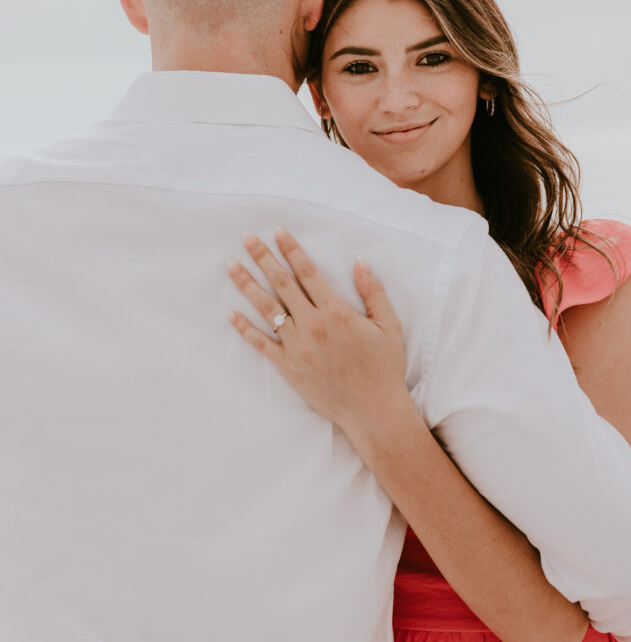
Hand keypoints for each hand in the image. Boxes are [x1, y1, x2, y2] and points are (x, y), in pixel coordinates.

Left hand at [227, 230, 408, 434]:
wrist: (373, 411)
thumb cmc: (384, 367)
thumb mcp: (389, 326)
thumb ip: (373, 292)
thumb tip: (360, 262)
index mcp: (336, 311)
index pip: (307, 272)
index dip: (291, 249)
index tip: (277, 231)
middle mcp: (312, 324)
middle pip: (282, 283)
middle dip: (263, 258)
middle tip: (246, 238)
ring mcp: (297, 346)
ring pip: (267, 308)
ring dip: (247, 284)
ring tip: (231, 265)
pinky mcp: (289, 367)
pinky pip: (261, 344)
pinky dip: (244, 328)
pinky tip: (230, 313)